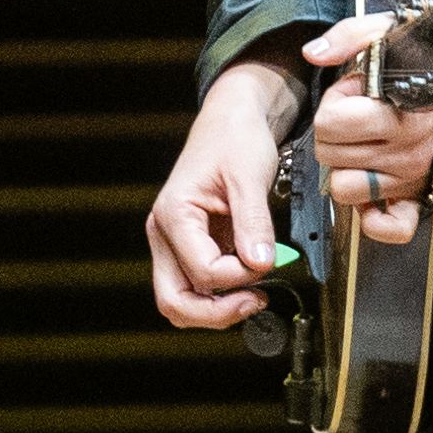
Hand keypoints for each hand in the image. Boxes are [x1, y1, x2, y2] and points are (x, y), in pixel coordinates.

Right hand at [146, 58, 307, 328]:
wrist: (232, 119)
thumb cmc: (234, 138)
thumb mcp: (250, 177)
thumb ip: (254, 223)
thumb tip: (262, 263)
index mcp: (173, 215)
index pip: (202, 272)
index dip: (240, 277)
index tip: (267, 261)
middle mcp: (165, 233)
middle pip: (174, 301)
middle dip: (215, 313)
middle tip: (255, 301)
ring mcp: (174, 243)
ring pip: (181, 301)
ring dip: (216, 308)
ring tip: (253, 296)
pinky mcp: (189, 246)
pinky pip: (197, 286)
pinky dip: (221, 293)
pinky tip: (248, 281)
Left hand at [300, 7, 432, 252]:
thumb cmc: (425, 63)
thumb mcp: (389, 32)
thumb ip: (349, 35)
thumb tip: (314, 53)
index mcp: (403, 112)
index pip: (330, 123)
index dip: (335, 104)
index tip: (357, 92)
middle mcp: (411, 150)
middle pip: (329, 156)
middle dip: (336, 135)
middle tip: (362, 118)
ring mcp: (414, 179)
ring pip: (344, 189)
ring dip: (348, 168)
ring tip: (370, 144)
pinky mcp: (419, 201)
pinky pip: (390, 228)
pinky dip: (375, 217)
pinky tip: (373, 192)